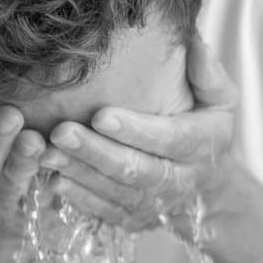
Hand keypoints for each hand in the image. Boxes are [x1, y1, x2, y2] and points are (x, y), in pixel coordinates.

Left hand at [40, 39, 238, 230]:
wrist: (208, 185)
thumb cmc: (202, 127)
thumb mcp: (218, 100)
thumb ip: (207, 75)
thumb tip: (195, 44)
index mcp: (200, 145)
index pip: (168, 138)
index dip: (134, 130)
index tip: (100, 115)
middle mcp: (179, 179)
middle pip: (134, 169)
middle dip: (94, 151)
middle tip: (60, 132)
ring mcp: (154, 204)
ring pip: (113, 191)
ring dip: (77, 173)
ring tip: (45, 153)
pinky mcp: (133, 219)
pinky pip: (103, 211)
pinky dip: (77, 197)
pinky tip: (52, 180)